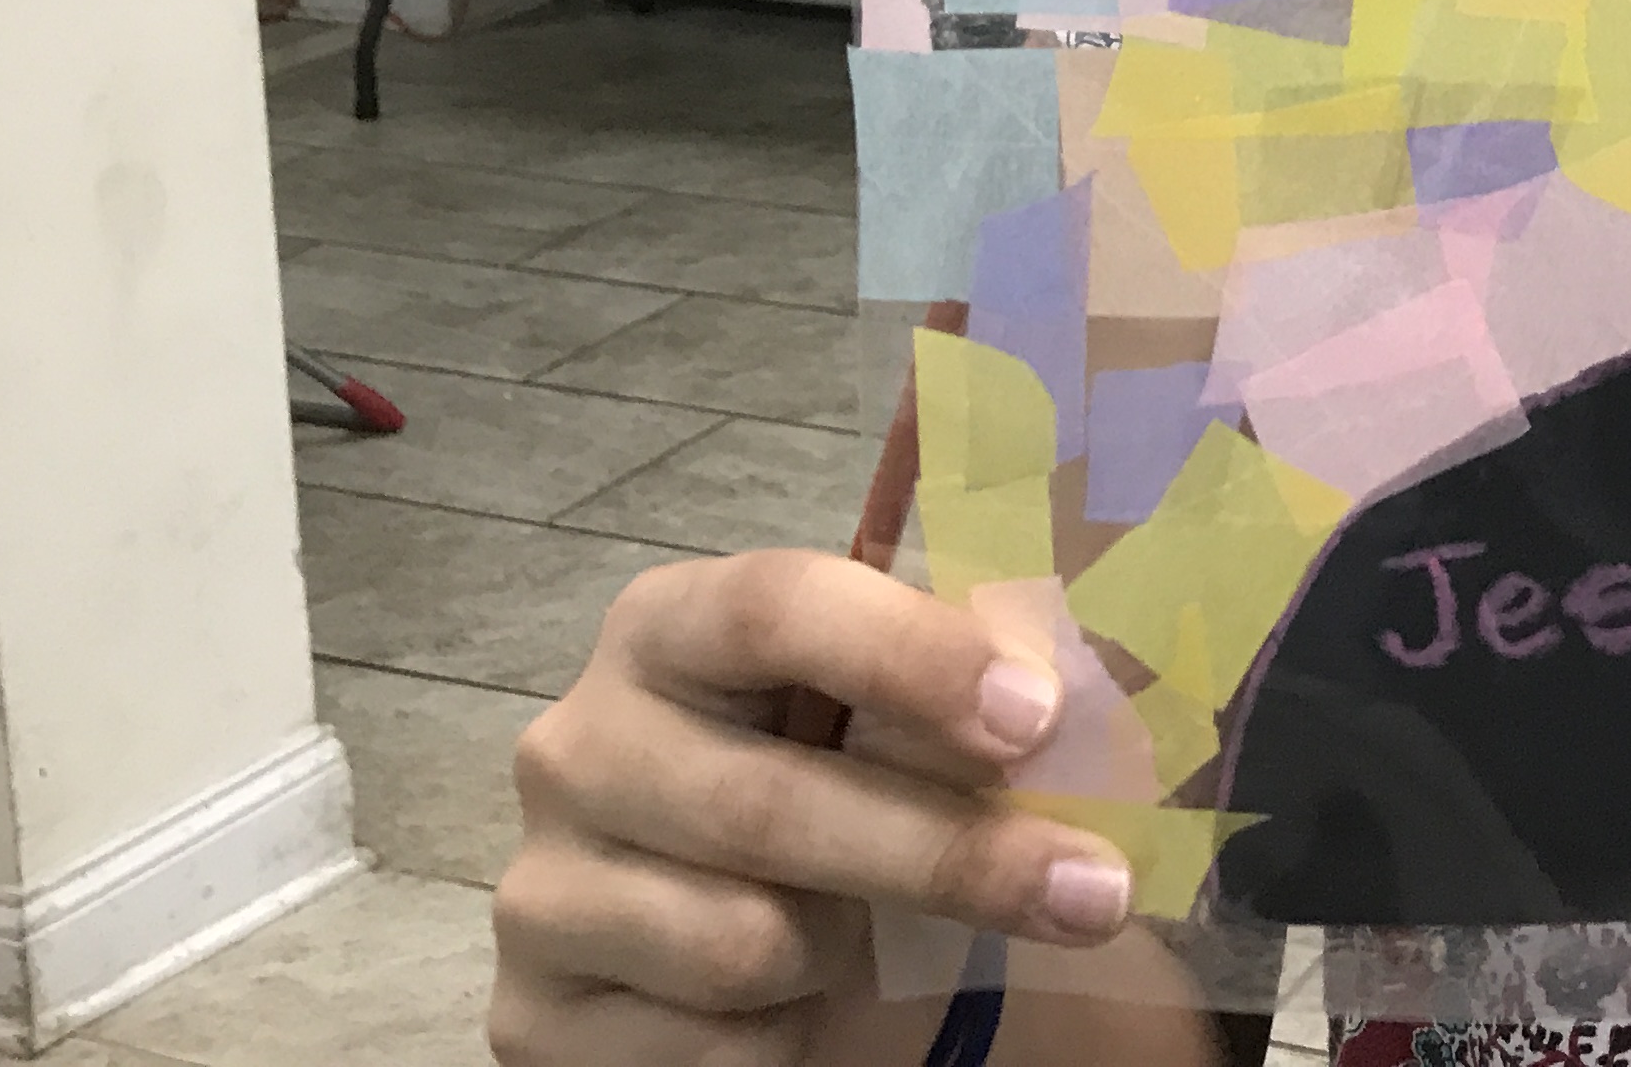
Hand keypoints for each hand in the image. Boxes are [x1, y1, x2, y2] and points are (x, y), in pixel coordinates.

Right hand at [490, 549, 1137, 1063]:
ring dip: (856, 953)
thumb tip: (1096, 680)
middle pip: (770, 800)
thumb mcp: (901, 718)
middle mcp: (580, 744)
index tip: (1040, 717)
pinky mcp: (534, 1019)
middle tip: (1094, 889)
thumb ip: (970, 686)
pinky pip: (711, 1050)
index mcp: (673, 625)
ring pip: (745, 939)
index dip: (913, 655)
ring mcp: (542, 888)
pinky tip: (799, 1004)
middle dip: (952, 852)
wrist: (758, 931)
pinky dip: (790, 1040)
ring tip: (872, 938)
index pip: (777, 607)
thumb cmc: (846, 786)